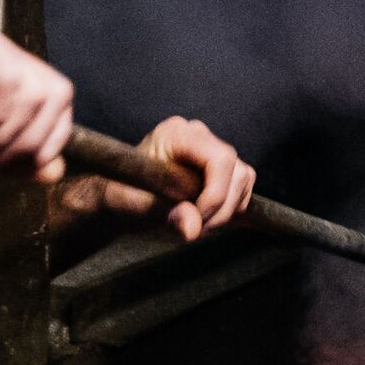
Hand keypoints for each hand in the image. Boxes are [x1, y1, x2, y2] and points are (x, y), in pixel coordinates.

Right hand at [0, 14, 75, 180]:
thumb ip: (10, 159)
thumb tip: (55, 169)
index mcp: (3, 75)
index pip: (57, 102)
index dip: (47, 139)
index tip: (6, 160)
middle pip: (57, 95)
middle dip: (28, 141)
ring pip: (39, 92)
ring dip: (7, 133)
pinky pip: (10, 84)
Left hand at [53, 116, 254, 238]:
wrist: (120, 199)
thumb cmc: (122, 196)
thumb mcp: (134, 206)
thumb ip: (163, 213)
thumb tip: (192, 228)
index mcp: (176, 134)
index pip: (220, 158)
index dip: (216, 194)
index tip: (198, 221)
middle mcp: (198, 136)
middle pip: (237, 171)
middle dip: (222, 208)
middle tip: (195, 230)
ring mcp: (211, 151)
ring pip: (244, 180)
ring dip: (227, 211)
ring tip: (198, 226)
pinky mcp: (220, 170)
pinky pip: (242, 188)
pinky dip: (232, 209)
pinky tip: (211, 221)